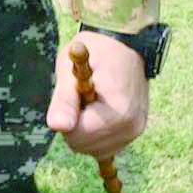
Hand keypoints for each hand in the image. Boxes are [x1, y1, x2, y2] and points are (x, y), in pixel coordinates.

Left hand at [47, 35, 148, 159]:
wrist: (126, 43)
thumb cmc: (96, 52)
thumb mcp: (72, 70)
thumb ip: (64, 100)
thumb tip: (57, 127)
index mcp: (119, 113)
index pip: (78, 137)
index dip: (65, 117)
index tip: (72, 94)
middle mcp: (132, 127)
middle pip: (85, 146)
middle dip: (74, 124)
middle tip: (81, 95)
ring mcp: (136, 131)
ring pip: (94, 149)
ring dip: (85, 129)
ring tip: (92, 99)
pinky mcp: (134, 132)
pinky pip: (105, 147)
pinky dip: (96, 133)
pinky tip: (98, 111)